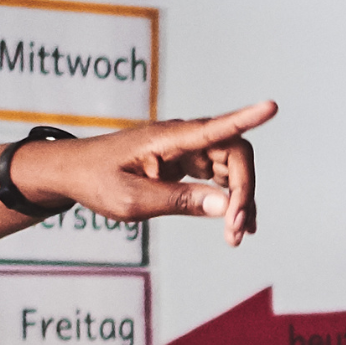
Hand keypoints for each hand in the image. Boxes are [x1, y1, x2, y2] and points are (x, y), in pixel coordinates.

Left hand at [25, 105, 274, 242]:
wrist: (73, 173)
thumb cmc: (97, 181)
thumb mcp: (133, 200)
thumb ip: (180, 201)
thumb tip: (225, 205)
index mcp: (168, 139)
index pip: (216, 127)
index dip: (246, 118)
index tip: (272, 107)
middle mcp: (183, 138)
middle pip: (234, 154)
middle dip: (243, 192)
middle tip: (235, 232)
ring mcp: (186, 149)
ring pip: (230, 168)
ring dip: (239, 200)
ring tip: (235, 236)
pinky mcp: (184, 162)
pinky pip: (218, 177)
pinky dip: (228, 199)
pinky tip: (232, 223)